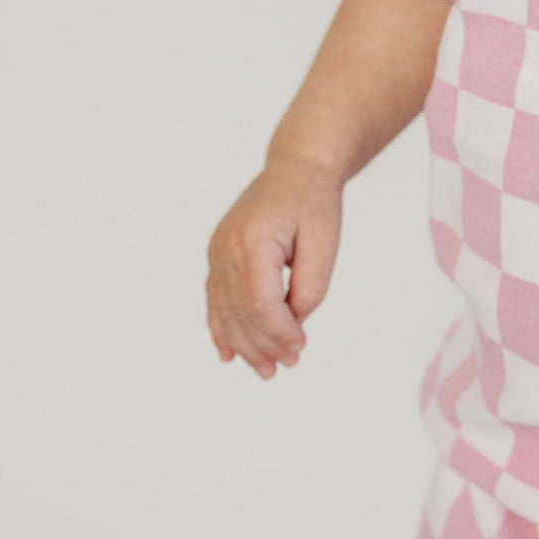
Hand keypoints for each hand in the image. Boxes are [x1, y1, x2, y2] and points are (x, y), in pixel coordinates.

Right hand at [205, 158, 343, 379]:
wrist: (297, 169)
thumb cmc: (313, 202)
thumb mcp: (324, 244)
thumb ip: (310, 289)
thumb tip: (293, 324)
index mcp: (253, 241)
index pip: (261, 304)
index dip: (279, 333)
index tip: (300, 348)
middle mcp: (226, 247)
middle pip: (240, 312)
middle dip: (264, 345)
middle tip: (287, 365)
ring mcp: (217, 251)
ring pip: (224, 311)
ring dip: (243, 345)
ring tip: (265, 369)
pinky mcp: (218, 255)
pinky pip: (214, 299)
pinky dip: (221, 328)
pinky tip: (229, 353)